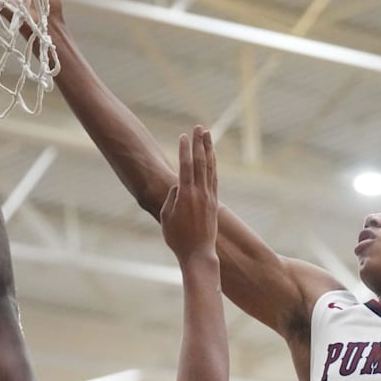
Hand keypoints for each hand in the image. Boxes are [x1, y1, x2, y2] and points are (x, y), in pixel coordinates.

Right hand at [160, 126, 218, 262]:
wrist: (198, 254)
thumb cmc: (177, 238)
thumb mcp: (166, 217)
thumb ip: (172, 198)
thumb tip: (178, 185)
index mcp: (186, 196)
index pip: (186, 166)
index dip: (185, 150)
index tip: (184, 136)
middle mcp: (200, 193)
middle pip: (200, 162)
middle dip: (199, 143)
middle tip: (198, 127)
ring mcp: (209, 197)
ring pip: (210, 168)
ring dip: (208, 150)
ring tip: (208, 135)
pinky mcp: (214, 202)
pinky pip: (214, 178)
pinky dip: (213, 165)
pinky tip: (211, 156)